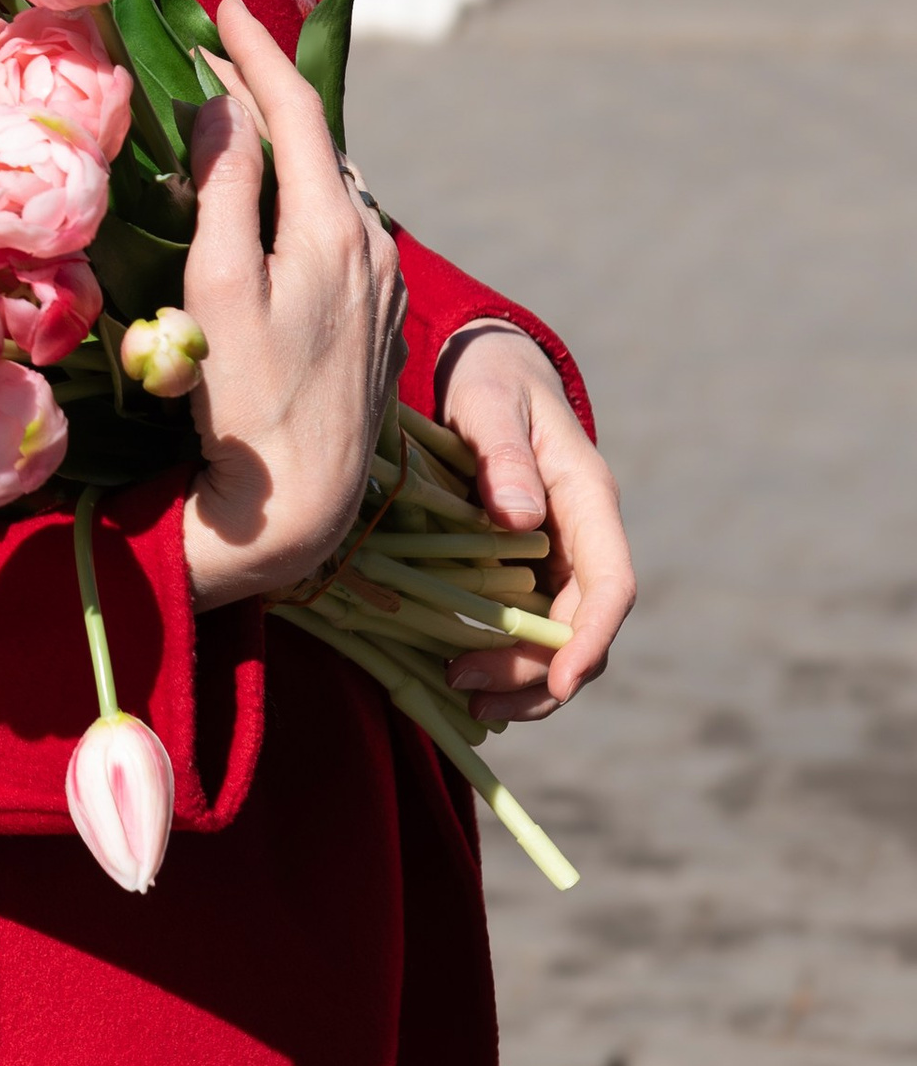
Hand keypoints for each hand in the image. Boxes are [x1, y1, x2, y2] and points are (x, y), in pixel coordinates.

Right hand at [180, 0, 405, 612]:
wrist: (301, 506)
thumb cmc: (244, 399)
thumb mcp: (216, 285)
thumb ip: (222, 188)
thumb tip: (223, 110)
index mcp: (334, 225)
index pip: (298, 109)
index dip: (255, 52)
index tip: (221, 9)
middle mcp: (373, 245)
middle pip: (320, 145)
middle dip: (269, 97)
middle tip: (214, 62)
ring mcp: (383, 287)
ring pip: (334, 190)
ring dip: (289, 153)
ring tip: (237, 131)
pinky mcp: (379, 324)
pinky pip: (342, 235)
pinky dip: (304, 203)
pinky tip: (275, 216)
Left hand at [436, 324, 632, 718]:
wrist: (487, 369)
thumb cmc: (491, 378)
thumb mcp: (489, 402)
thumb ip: (503, 453)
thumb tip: (519, 518)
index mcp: (589, 501)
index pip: (610, 586)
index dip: (589, 640)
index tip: (562, 683)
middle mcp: (582, 539)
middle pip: (580, 629)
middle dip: (534, 673)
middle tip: (464, 689)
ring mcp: (556, 559)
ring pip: (556, 640)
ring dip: (518, 680)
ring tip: (459, 696)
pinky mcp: (523, 569)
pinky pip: (523, 627)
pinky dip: (498, 659)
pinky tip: (454, 675)